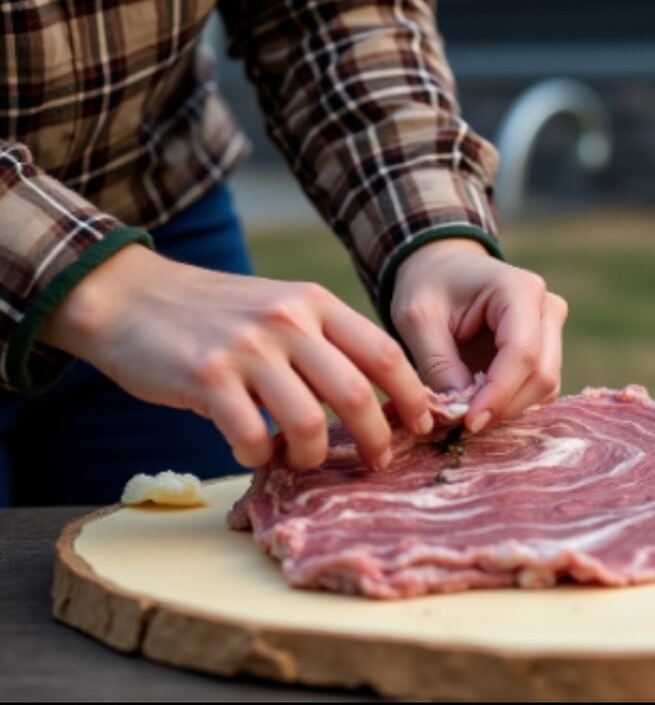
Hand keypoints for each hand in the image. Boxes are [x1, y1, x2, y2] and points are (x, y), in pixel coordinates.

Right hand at [38, 245, 433, 469]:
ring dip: (311, 454)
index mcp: (313, 303)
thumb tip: (376, 398)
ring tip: (302, 459)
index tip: (421, 424)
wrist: (129, 296)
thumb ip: (323, 342)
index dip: (411, 395)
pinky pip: (250, 436)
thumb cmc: (214, 313)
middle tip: (376, 462)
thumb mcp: (280, 308)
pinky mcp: (206, 378)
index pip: (384, 352)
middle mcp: (287, 322)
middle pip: (356, 393)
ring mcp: (247, 350)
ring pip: (308, 422)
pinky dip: (257, 456)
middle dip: (376, 438)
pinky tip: (253, 452)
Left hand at [390, 238, 567, 433]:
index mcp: (518, 290)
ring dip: (509, 409)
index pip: (522, 353)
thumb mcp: (417, 318)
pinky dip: (512, 404)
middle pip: (542, 375)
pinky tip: (481, 404)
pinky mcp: (548, 349)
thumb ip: (437, 363)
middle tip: (463, 426)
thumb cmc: (429, 286)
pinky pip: (539, 389)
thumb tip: (458, 411)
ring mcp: (552, 328)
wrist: (443, 268)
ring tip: (467, 413)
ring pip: (546, 387)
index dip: (499, 394)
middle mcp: (547, 307)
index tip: (469, 423)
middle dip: (505, 407)